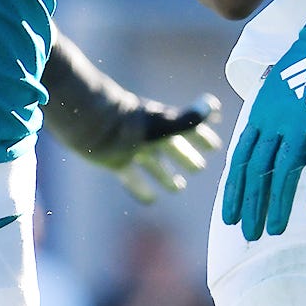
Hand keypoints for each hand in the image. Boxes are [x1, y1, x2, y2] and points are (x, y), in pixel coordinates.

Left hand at [50, 85, 223, 204]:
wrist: (91, 123)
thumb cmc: (128, 120)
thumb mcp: (163, 122)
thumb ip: (189, 119)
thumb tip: (214, 106)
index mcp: (163, 122)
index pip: (188, 128)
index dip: (202, 137)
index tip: (215, 146)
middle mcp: (149, 135)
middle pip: (173, 147)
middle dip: (186, 156)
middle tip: (200, 168)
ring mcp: (133, 149)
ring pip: (155, 164)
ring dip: (166, 175)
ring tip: (177, 188)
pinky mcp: (116, 162)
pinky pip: (133, 178)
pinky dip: (142, 189)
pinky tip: (150, 200)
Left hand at [220, 0, 305, 240]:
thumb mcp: (279, 91)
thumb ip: (272, 122)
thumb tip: (272, 155)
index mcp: (261, 112)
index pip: (240, 159)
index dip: (234, 190)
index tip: (229, 217)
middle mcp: (276, 119)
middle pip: (258, 170)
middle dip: (251, 205)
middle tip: (249, 234)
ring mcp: (302, 120)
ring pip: (285, 170)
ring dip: (277, 202)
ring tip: (274, 229)